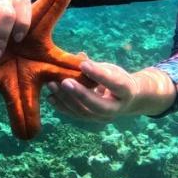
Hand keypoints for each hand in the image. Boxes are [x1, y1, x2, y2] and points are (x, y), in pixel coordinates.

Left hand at [45, 61, 175, 121]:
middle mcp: (117, 108)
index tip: (83, 64)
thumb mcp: (111, 69)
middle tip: (64, 82)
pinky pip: (75, 116)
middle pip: (98, 105)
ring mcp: (104, 117)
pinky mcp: (92, 120)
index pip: (114, 83)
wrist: (126, 99)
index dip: (98, 74)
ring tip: (52, 85)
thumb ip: (96, 66)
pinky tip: (51, 97)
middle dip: (80, 94)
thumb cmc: (116, 78)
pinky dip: (62, 107)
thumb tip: (79, 57)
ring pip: (84, 113)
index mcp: (126, 91)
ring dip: (66, 100)